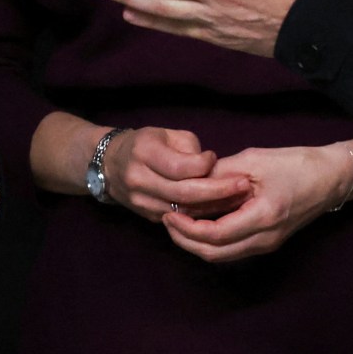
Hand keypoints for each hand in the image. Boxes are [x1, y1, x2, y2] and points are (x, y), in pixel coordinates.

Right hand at [103, 127, 249, 221]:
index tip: (215, 158)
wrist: (109, 165)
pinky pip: (180, 219)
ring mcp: (142, 202)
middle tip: (243, 185)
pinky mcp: (149, 217)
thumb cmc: (145, 143)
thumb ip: (190, 149)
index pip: (179, 167)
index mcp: (144, 153)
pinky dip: (202, 215)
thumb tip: (211, 168)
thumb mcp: (166, 134)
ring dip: (214, 206)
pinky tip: (221, 208)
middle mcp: (140, 180)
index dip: (202, 165)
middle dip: (217, 191)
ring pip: (184, 211)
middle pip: (184, 193)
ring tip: (239, 198)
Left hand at [163, 144, 345, 263]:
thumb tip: (190, 187)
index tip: (169, 212)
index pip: (214, 235)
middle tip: (167, 220)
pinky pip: (233, 249)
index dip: (186, 228)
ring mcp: (268, 244)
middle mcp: (265, 239)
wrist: (330, 177)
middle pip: (214, 254)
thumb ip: (219, 176)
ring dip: (196, 243)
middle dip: (185, 241)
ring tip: (178, 223)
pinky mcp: (269, 242)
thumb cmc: (295, 163)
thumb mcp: (252, 161)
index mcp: (263, 217)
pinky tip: (200, 223)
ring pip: (222, 255)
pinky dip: (212, 241)